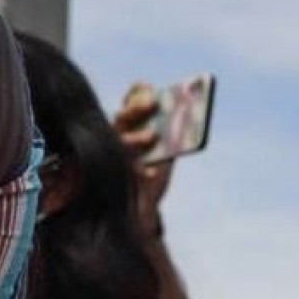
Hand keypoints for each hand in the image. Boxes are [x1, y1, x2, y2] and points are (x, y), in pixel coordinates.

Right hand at [113, 83, 171, 235]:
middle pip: (121, 117)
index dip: (135, 93)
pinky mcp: (114, 176)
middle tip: (153, 103)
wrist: (142, 214)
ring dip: (135, 137)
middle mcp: (115, 140)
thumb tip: (186, 118)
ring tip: (152, 136)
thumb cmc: (152, 180)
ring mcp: (112, 157)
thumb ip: (172, 138)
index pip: (128, 104)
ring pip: (118, 139)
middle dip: (136, 108)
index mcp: (128, 130)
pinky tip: (152, 172)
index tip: (146, 84)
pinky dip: (140, 170)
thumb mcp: (166, 156)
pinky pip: (125, 168)